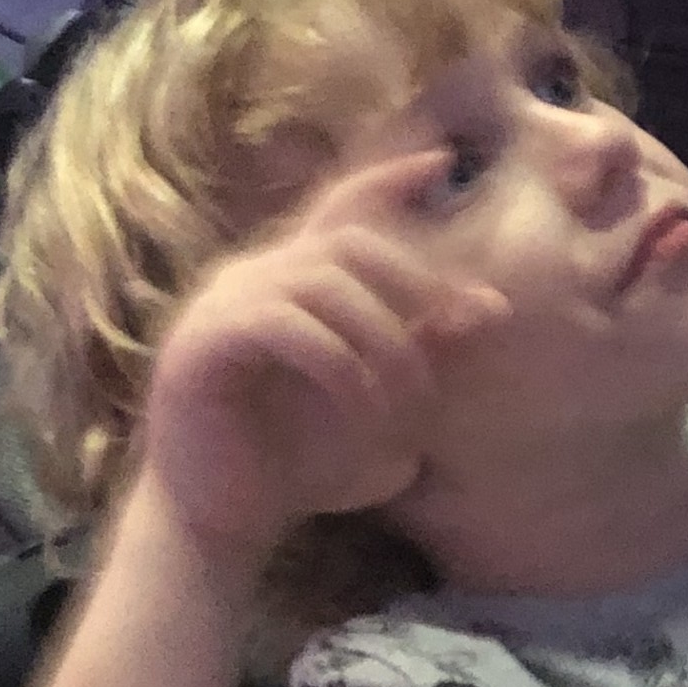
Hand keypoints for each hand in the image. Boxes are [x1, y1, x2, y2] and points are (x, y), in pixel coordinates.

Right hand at [137, 164, 512, 569]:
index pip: (339, 209)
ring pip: (323, 283)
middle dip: (413, 285)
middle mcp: (251, 278)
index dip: (387, 181)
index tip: (440, 164)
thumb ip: (424, 351)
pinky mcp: (200, 345)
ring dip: (384, 340)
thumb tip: (488, 307)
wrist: (221, 522)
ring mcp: (219, 306)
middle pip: (348, 244)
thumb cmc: (297, 463)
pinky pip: (284, 325)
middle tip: (453, 335)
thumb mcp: (380, 401)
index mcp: (290, 281)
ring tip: (407, 402)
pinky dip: (337, 363)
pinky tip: (361, 406)